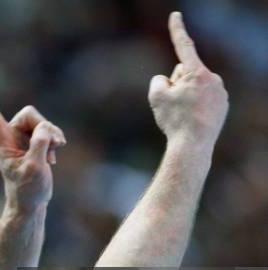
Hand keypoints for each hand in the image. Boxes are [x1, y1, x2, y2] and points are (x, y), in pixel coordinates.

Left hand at [0, 75, 65, 213]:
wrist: (32, 202)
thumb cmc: (28, 190)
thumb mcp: (35, 168)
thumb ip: (40, 145)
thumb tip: (45, 128)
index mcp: (1, 142)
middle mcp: (10, 136)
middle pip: (31, 114)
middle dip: (45, 127)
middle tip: (54, 145)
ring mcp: (22, 138)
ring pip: (42, 122)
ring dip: (52, 137)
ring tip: (52, 157)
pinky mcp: (34, 142)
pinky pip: (49, 130)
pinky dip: (55, 142)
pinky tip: (53, 159)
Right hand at [149, 12, 228, 149]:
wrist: (193, 145)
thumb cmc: (174, 120)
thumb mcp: (156, 96)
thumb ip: (159, 80)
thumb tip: (168, 79)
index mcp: (197, 72)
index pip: (184, 46)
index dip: (177, 30)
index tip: (175, 15)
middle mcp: (213, 78)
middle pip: (187, 72)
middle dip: (177, 82)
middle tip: (173, 105)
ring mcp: (221, 92)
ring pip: (195, 87)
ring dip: (186, 95)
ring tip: (182, 115)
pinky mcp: (223, 105)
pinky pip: (204, 99)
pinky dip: (195, 106)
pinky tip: (191, 120)